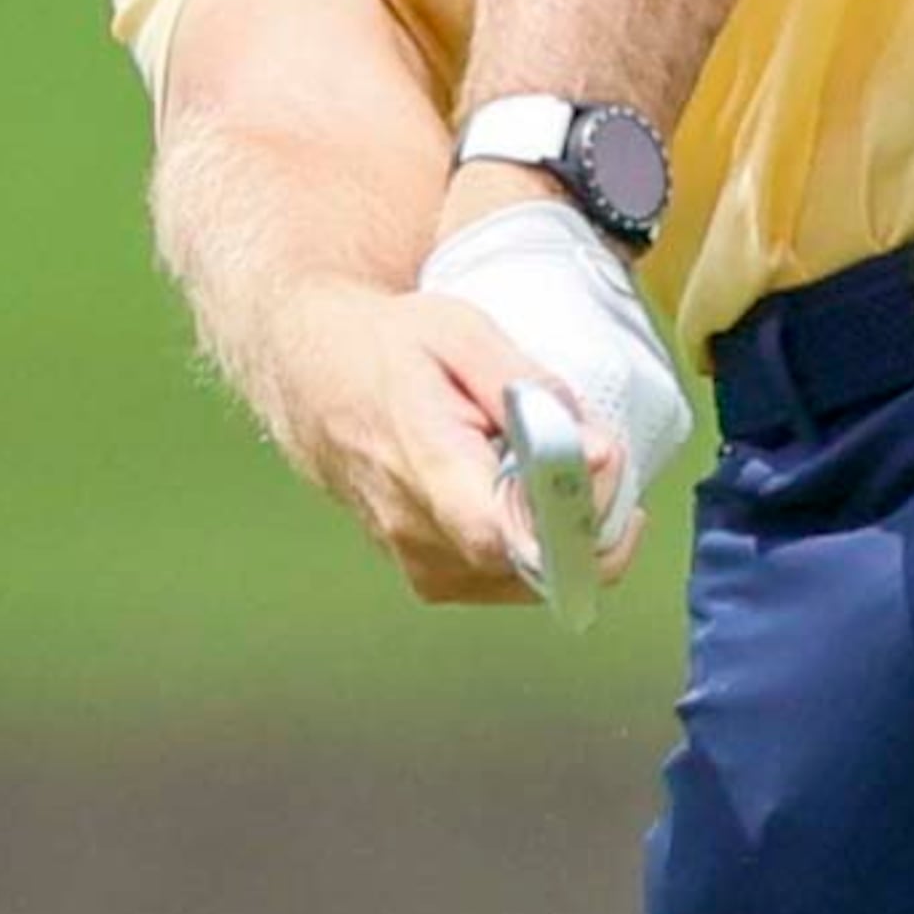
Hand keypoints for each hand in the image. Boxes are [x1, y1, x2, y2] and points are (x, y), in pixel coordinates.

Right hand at [271, 287, 615, 602]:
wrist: (310, 373)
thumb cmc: (382, 348)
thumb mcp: (460, 332)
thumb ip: (531, 389)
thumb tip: (594, 450)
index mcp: (423, 463)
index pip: (500, 536)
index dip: (570, 519)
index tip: (604, 473)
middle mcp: (414, 529)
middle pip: (533, 564)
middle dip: (587, 516)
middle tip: (595, 459)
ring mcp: (417, 561)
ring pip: (529, 580)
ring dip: (564, 533)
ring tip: (555, 471)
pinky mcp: (426, 575)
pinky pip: (506, 582)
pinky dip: (536, 547)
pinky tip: (528, 497)